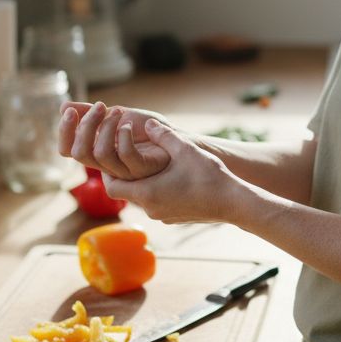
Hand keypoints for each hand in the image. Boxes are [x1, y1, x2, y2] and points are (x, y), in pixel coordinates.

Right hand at [59, 101, 170, 180]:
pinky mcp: (143, 170)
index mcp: (96, 151)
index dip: (64, 132)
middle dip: (86, 126)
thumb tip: (64, 106)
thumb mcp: (117, 115)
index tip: (70, 111)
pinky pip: (126, 157)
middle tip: (99, 106)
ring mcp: (124, 170)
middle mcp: (106, 164)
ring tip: (119, 111)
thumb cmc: (147, 129)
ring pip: (101, 154)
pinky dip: (125, 136)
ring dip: (108, 127)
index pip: (68, 150)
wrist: (175, 136)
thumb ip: (91, 113)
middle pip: (80, 153)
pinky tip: (130, 125)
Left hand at [102, 119, 245, 224]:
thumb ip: (163, 135)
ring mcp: (162, 216)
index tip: (112, 155)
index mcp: (147, 192)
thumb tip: (149, 123)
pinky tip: (166, 177)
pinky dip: (154, 191)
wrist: (234, 203)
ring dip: (140, 182)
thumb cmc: (209, 176)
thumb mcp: (185, 149)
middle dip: (122, 175)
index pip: (111, 186)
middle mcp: (151, 208)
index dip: (106, 170)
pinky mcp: (173, 218)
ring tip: (146, 164)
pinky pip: (156, 204)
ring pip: (141, 198)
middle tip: (124, 156)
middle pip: (124, 193)